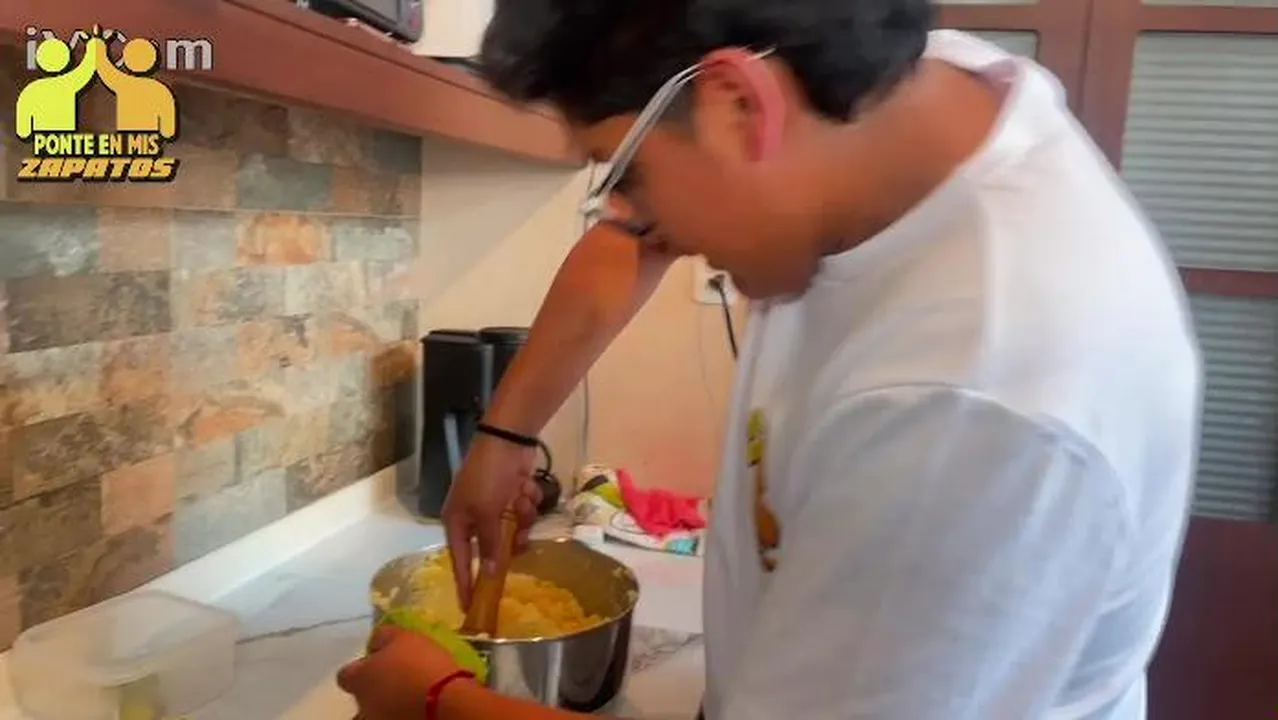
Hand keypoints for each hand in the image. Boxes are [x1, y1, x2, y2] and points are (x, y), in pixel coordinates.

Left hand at [337, 626, 471, 718]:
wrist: (447, 702)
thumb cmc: (421, 664)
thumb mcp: (404, 637)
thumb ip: (383, 637)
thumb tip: (375, 643)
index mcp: (359, 680)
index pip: (345, 675)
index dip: (361, 668)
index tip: (380, 661)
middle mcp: (362, 706)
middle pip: (360, 701)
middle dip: (374, 693)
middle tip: (397, 683)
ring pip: (377, 717)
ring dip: (387, 710)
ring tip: (410, 700)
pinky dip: (404, 716)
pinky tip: (420, 710)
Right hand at [442, 434, 542, 605]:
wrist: (508, 440)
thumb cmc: (488, 477)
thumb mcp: (486, 513)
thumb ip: (488, 545)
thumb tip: (488, 573)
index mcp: (457, 521)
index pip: (459, 561)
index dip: (465, 583)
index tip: (470, 608)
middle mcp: (474, 517)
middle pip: (493, 546)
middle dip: (509, 538)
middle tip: (517, 536)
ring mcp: (496, 507)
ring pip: (515, 530)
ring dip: (522, 515)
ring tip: (519, 497)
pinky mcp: (513, 498)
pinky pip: (525, 513)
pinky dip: (528, 500)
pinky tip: (525, 485)